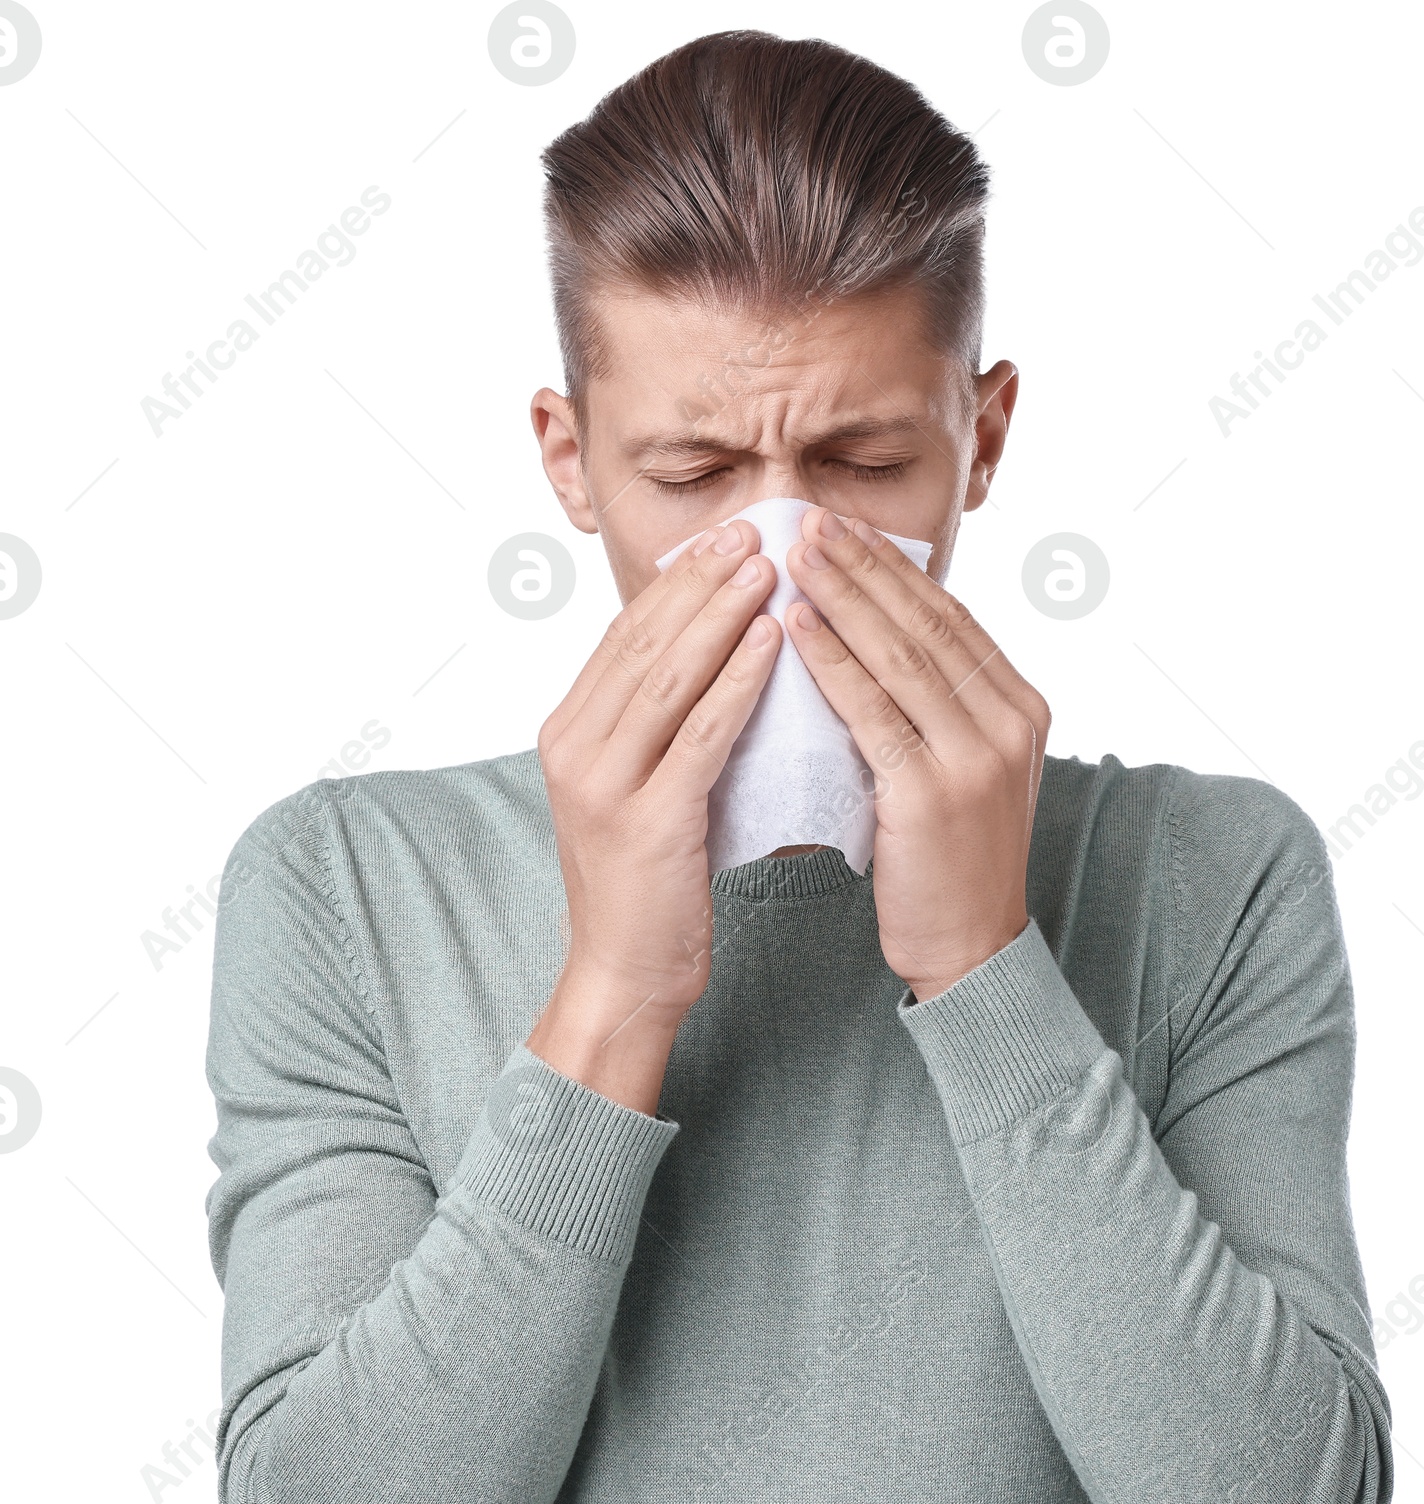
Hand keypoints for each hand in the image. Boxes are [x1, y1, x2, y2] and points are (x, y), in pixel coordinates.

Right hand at [529, 520, 778, 1109]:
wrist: (625, 974)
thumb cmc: (648, 884)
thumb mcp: (640, 786)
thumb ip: (659, 725)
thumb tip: (715, 656)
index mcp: (569, 731)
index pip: (626, 634)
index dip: (677, 581)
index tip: (728, 537)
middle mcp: (574, 746)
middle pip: (643, 640)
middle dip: (703, 580)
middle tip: (758, 530)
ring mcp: (604, 783)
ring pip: (668, 676)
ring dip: (723, 614)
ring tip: (772, 567)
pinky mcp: (647, 820)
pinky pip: (698, 734)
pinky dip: (738, 682)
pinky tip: (775, 644)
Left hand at [783, 508, 1048, 1001]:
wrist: (970, 949)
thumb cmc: (949, 861)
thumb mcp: (960, 768)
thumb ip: (936, 707)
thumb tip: (876, 637)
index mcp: (1021, 708)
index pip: (950, 618)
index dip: (894, 569)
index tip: (843, 528)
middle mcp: (1010, 721)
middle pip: (927, 623)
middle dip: (864, 566)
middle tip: (807, 519)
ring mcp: (978, 756)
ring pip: (901, 656)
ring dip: (842, 597)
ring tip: (793, 554)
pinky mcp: (934, 793)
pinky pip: (873, 711)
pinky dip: (831, 662)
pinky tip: (794, 627)